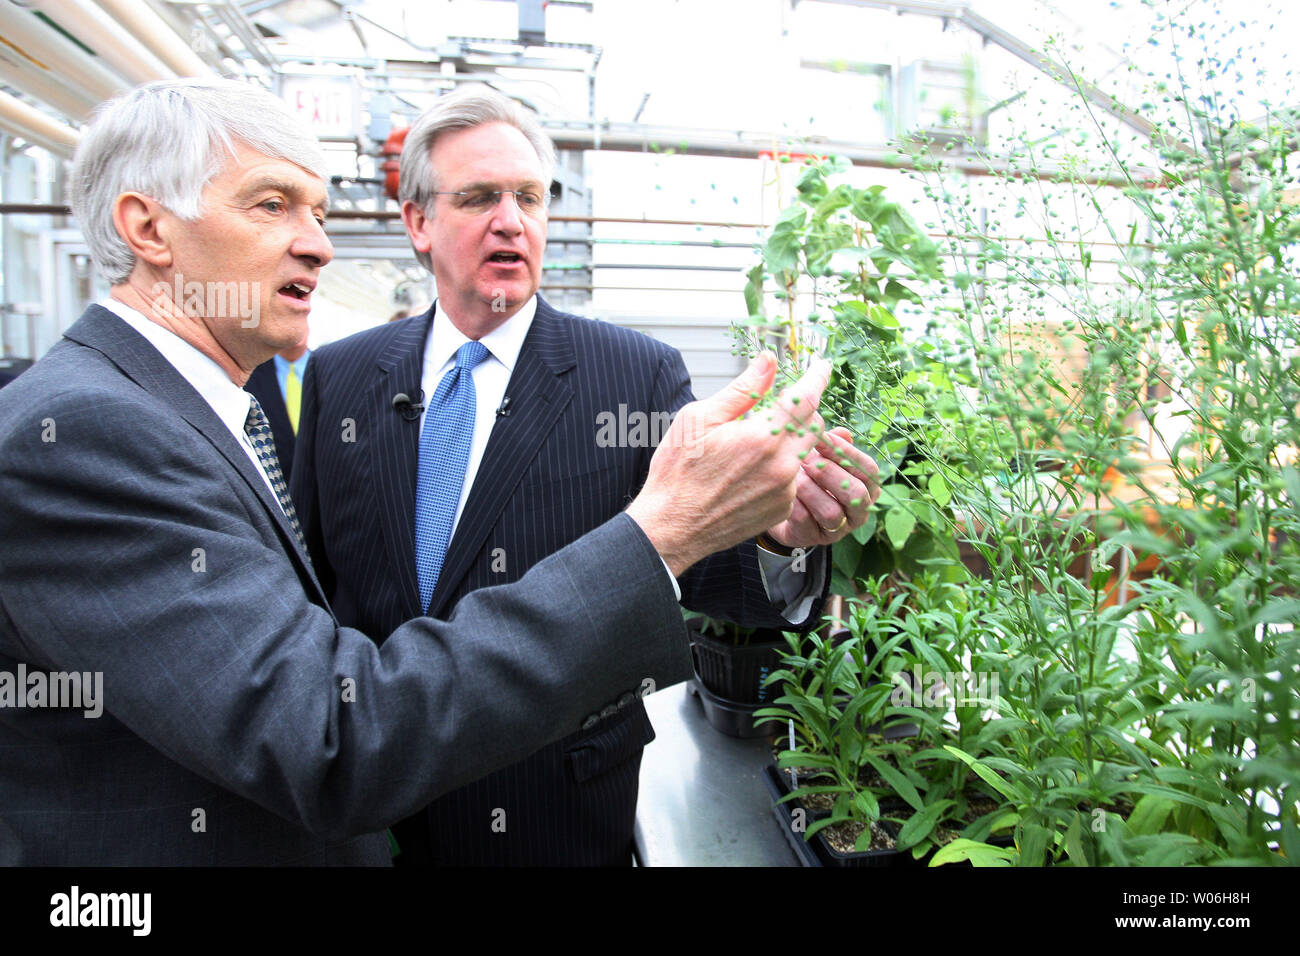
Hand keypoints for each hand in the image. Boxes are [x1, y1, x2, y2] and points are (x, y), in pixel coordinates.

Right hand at [626, 353, 828, 575]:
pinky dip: (781, 468)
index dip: (816, 378)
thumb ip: (741, 390)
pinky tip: (750, 473)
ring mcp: (784, 491)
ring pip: (803, 453)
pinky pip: (793, 479)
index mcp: (760, 439)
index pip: (804, 400)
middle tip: (775, 409)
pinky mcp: (781, 509)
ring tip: (752, 447)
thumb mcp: (698, 420)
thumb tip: (768, 361)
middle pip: (813, 426)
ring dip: (788, 441)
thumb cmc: (678, 472)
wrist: (672, 527)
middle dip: (801, 411)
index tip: (822, 366)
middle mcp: (780, 466)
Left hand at [763, 427, 880, 548]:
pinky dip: (795, 504)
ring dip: (810, 490)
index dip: (847, 452)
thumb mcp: (822, 457)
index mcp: (868, 487)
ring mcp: (838, 529)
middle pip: (856, 494)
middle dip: (830, 473)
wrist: (784, 506)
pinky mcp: (815, 538)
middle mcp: (859, 511)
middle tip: (807, 459)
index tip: (823, 438)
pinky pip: (806, 522)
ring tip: (795, 476)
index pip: (868, 470)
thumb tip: (840, 432)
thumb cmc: (811, 476)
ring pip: (832, 512)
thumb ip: (832, 444)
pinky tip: (786, 491)